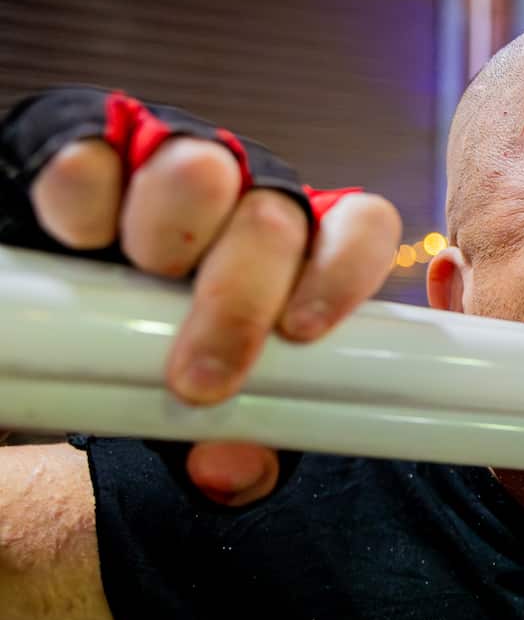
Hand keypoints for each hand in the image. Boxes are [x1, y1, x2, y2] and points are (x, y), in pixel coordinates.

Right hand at [9, 89, 402, 503]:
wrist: (65, 310)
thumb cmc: (168, 355)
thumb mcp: (214, 408)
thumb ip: (241, 447)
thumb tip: (233, 474)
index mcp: (306, 245)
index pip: (362, 227)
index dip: (345, 271)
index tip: (303, 334)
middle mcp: (251, 194)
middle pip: (275, 220)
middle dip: (240, 302)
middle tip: (203, 379)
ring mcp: (175, 160)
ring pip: (200, 171)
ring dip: (171, 238)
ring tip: (142, 284)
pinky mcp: (95, 145)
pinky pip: (97, 156)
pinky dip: (88, 200)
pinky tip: (83, 242)